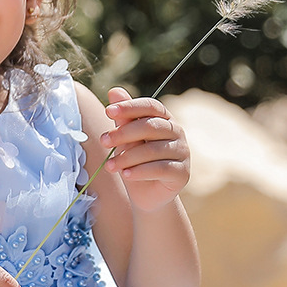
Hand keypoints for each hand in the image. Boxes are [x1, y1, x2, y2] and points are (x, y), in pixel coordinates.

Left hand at [99, 87, 190, 213]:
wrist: (147, 195)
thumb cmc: (136, 163)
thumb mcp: (126, 140)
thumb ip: (123, 119)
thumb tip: (114, 91)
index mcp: (164, 119)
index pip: (150, 106)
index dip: (130, 107)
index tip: (108, 111)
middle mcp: (177, 132)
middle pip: (150, 126)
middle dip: (124, 133)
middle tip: (103, 141)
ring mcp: (182, 152)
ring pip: (153, 150)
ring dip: (127, 157)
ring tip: (109, 165)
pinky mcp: (182, 173)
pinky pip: (160, 169)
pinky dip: (140, 171)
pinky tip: (125, 174)